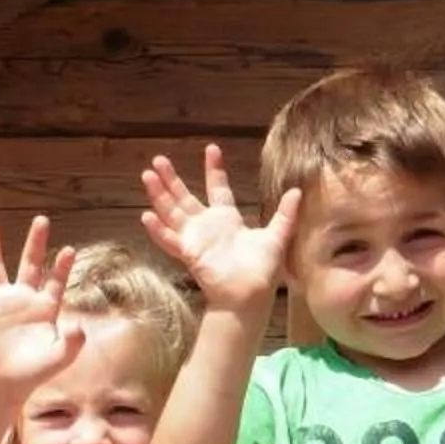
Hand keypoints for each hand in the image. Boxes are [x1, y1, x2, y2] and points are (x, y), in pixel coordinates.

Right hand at [0, 214, 80, 399]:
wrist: (6, 384)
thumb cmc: (35, 372)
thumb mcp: (58, 359)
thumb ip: (72, 343)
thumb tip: (78, 326)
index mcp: (45, 307)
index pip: (55, 282)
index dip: (61, 267)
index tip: (69, 250)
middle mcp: (23, 298)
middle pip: (30, 263)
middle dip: (36, 242)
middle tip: (42, 219)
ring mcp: (1, 303)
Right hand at [138, 145, 298, 317]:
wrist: (251, 295)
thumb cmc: (262, 270)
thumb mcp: (276, 237)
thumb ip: (285, 214)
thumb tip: (298, 191)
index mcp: (227, 219)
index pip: (218, 188)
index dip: (214, 169)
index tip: (212, 148)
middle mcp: (207, 226)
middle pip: (184, 197)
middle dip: (171, 178)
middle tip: (159, 159)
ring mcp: (195, 239)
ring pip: (171, 212)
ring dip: (159, 195)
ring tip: (147, 176)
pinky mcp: (189, 254)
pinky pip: (170, 240)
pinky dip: (158, 230)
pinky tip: (146, 216)